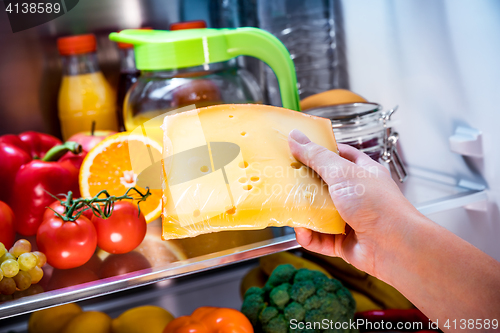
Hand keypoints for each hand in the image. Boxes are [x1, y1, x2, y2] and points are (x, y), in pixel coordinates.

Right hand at [288, 129, 419, 276]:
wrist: (395, 246)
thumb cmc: (378, 205)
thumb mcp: (343, 172)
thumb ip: (317, 156)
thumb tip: (296, 138)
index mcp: (363, 173)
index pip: (340, 156)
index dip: (321, 152)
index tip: (300, 150)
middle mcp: (358, 196)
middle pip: (325, 186)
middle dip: (306, 186)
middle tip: (288, 182)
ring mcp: (350, 219)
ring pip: (320, 214)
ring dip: (305, 214)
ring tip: (293, 210)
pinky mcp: (344, 242)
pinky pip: (320, 238)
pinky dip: (309, 236)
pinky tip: (303, 232)